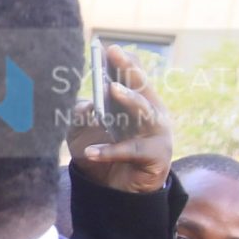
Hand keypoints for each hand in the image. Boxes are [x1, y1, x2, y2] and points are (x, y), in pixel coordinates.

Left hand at [69, 44, 171, 193]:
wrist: (118, 191)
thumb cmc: (104, 154)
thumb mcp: (83, 134)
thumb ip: (80, 116)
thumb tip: (81, 103)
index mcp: (137, 103)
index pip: (131, 77)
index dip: (121, 61)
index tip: (107, 47)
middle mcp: (152, 113)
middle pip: (141, 87)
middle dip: (128, 69)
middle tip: (115, 53)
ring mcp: (157, 133)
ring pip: (144, 112)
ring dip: (128, 99)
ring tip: (111, 90)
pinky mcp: (157, 156)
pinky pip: (131, 151)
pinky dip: (110, 151)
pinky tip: (90, 151)